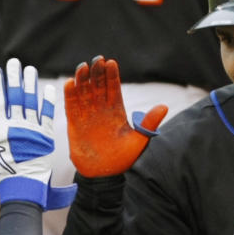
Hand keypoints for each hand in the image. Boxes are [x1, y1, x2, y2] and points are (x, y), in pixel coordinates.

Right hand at [0, 58, 74, 209]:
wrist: (23, 189)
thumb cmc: (1, 174)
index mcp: (1, 129)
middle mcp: (17, 126)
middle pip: (15, 96)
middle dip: (14, 77)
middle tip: (14, 62)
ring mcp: (33, 130)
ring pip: (31, 102)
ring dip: (30, 84)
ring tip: (30, 69)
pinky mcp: (46, 137)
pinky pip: (48, 116)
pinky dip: (48, 102)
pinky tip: (47, 89)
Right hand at [64, 55, 167, 176]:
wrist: (104, 175)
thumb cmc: (122, 159)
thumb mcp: (139, 141)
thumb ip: (149, 124)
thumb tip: (164, 106)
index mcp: (116, 112)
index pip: (114, 89)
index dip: (112, 76)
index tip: (111, 63)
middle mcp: (101, 111)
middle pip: (98, 87)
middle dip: (97, 73)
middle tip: (97, 59)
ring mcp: (87, 116)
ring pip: (84, 93)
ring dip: (82, 80)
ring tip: (83, 67)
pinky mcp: (75, 124)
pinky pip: (72, 107)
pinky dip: (70, 95)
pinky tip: (70, 83)